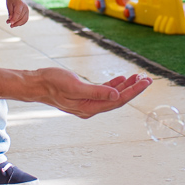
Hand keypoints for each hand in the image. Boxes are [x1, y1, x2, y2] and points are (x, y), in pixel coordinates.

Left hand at [6, 0, 29, 26]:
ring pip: (24, 20)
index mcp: (20, 4)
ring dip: (18, 24)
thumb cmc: (11, 0)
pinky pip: (25, 20)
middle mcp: (25, 7)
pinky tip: (16, 24)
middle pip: (21, 17)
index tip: (10, 23)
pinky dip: (21, 23)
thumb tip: (10, 20)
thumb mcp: (9, 5)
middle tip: (10, 25)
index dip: (14, 19)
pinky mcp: (27, 13)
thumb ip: (10, 13)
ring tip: (12, 25)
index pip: (18, 13)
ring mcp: (27, 10)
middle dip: (15, 22)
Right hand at [35, 69, 152, 118]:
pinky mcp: (84, 96)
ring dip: (125, 86)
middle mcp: (90, 108)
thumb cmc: (53, 83)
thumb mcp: (75, 86)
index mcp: (89, 108)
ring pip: (112, 96)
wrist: (36, 84)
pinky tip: (121, 79)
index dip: (133, 91)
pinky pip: (104, 92)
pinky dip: (114, 85)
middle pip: (118, 100)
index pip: (117, 101)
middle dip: (133, 89)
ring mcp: (87, 103)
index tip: (145, 82)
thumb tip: (116, 96)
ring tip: (137, 77)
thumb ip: (96, 92)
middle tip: (147, 78)